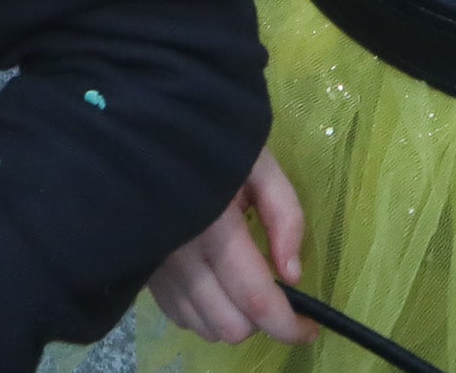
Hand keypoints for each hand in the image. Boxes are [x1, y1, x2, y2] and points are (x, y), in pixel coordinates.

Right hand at [145, 147, 307, 345]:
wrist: (147, 128)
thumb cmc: (212, 140)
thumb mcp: (260, 165)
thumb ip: (285, 217)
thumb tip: (293, 276)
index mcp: (215, 226)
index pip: (256, 298)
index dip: (289, 324)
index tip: (311, 328)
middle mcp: (181, 257)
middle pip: (231, 325)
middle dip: (262, 320)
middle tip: (274, 291)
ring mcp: (157, 269)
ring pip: (205, 328)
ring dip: (233, 318)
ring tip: (243, 285)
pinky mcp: (144, 273)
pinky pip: (180, 317)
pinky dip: (205, 313)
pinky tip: (214, 283)